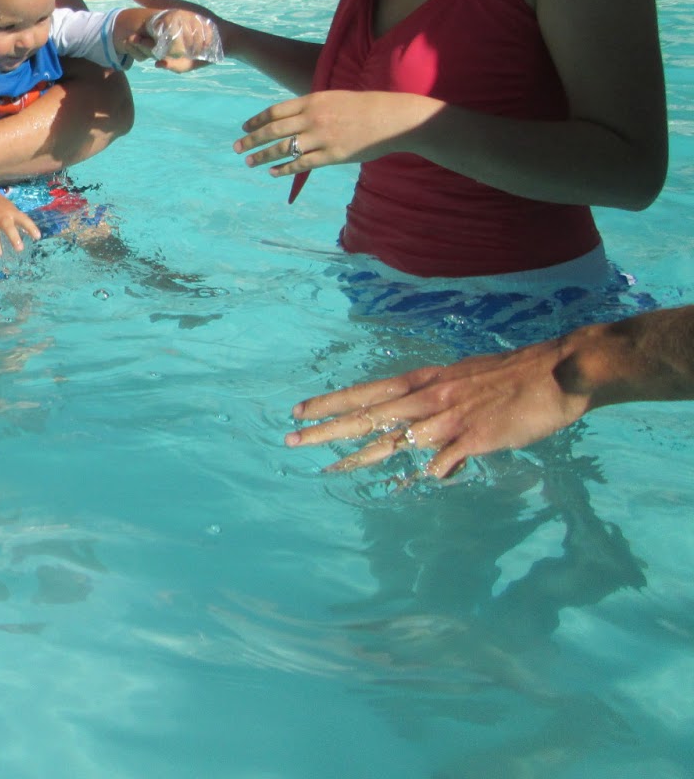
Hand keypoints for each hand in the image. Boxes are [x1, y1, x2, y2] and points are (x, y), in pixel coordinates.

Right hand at [0, 190, 42, 259]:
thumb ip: (20, 222)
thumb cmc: (0, 205)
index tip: (37, 237)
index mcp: (11, 212)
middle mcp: (0, 215)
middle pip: (7, 225)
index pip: (23, 219)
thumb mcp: (11, 210)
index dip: (30, 227)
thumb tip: (34, 235)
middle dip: (13, 236)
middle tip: (19, 248)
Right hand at [128, 0, 221, 71]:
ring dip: (148, 52)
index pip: (141, 36)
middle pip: (146, 47)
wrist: (222, 33)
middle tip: (130, 39)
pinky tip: (161, 62)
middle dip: (138, 43)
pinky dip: (167, 65)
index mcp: (159, 33)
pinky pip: (173, 66)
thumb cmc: (198, 18)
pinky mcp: (183, 65)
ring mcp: (173, 55)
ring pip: (156, 56)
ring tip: (143, 46)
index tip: (127, 32)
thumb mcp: (174, 6)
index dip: (133, 35)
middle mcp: (164, 45)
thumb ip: (153, 1)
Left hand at [234, 90, 439, 177]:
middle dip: (251, 140)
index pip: (275, 111)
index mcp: (312, 101)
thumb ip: (311, 107)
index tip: (244, 128)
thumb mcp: (333, 98)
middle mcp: (313, 118)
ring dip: (263, 156)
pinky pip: (302, 164)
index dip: (256, 121)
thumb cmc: (364, 107)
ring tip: (249, 162)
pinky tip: (273, 172)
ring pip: (283, 149)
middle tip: (236, 148)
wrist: (392, 118)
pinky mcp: (332, 155)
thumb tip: (290, 118)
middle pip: (273, 131)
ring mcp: (322, 138)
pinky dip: (284, 169)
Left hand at [284, 335, 591, 478]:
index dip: (333, 402)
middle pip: (369, 414)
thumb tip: (433, 443)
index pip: (368, 391)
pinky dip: (431, 471)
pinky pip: (444, 461)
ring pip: (395, 439)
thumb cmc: (517, 377)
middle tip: (291, 439)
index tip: (300, 410)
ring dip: (360, 455)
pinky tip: (422, 480)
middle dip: (327, 427)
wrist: (561, 372)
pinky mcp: (477, 438)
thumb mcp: (468, 383)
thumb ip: (444, 408)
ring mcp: (451, 418)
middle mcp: (431, 397)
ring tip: (328, 468)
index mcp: (427, 381)